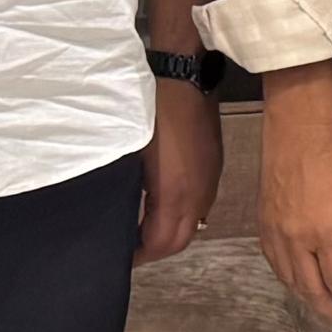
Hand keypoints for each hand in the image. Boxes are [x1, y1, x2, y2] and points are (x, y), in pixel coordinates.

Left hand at [135, 81, 223, 266]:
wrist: (186, 76)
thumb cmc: (151, 110)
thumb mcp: (131, 151)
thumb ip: (127, 188)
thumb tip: (117, 211)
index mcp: (175, 193)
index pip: (161, 243)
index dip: (139, 255)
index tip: (119, 256)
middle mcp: (198, 194)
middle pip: (180, 240)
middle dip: (155, 249)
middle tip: (129, 247)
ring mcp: (210, 181)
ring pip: (193, 224)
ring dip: (169, 233)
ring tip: (143, 228)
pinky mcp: (214, 168)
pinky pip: (200, 206)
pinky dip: (181, 215)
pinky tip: (162, 204)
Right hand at [257, 77, 331, 326]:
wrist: (298, 131)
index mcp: (324, 233)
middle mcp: (295, 240)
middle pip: (312, 289)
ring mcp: (275, 234)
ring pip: (291, 280)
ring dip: (310, 299)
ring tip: (328, 309)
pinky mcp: (263, 226)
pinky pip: (276, 264)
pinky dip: (290, 280)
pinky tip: (302, 284)